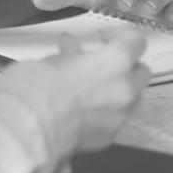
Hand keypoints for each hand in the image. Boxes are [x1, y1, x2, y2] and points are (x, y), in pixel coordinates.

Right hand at [39, 26, 148, 152]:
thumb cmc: (39, 87)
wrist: (30, 126)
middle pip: (141, 71)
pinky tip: (82, 111)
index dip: (120, 36)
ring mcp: (121, 115)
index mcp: (116, 61)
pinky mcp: (109, 137)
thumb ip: (73, 55)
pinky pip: (114, 119)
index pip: (135, 41)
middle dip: (126, 66)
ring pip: (132, 97)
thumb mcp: (55, 59)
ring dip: (117, 90)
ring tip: (90, 87)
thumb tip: (74, 52)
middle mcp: (126, 88)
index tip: (103, 38)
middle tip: (102, 64)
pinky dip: (104, 113)